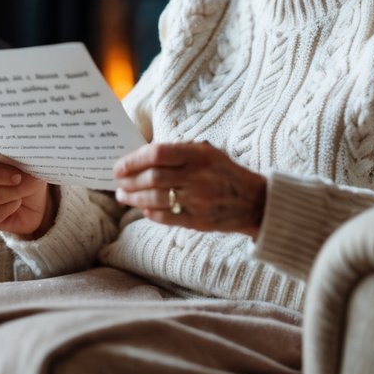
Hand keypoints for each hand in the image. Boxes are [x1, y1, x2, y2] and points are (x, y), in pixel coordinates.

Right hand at [0, 139, 54, 236]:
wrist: (32, 202)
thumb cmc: (26, 177)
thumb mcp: (28, 165)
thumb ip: (19, 161)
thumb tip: (17, 168)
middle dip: (4, 176)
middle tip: (18, 178)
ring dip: (12, 193)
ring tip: (20, 192)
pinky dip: (11, 207)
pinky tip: (15, 203)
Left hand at [113, 142, 266, 237]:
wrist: (256, 201)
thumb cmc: (225, 172)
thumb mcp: (208, 152)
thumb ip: (179, 152)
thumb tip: (141, 156)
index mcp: (199, 155)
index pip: (157, 154)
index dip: (133, 160)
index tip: (119, 166)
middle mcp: (198, 177)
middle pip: (151, 178)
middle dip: (129, 181)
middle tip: (117, 182)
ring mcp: (198, 201)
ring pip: (155, 199)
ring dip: (133, 198)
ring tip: (123, 196)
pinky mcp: (199, 221)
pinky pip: (166, 217)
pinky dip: (149, 212)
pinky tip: (142, 208)